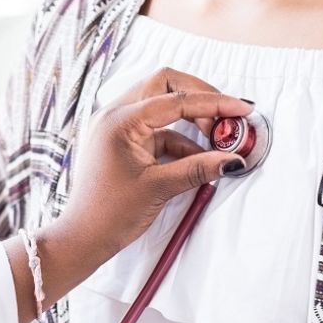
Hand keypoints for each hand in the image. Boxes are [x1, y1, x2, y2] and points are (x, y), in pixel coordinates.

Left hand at [54, 67, 251, 260]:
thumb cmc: (108, 214)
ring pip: (161, 104)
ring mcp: (117, 125)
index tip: (241, 109)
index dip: (214, 102)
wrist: (82, 237)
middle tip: (226, 119)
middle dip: (200, 98)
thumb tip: (231, 159)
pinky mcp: (122, 139)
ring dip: (190, 119)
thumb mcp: (159, 188)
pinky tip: (198, 157)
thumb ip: (198, 168)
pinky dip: (179, 138)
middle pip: (166, 85)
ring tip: (216, 140)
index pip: (176, 99)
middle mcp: (115, 115)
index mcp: (120, 121)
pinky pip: (156, 127)